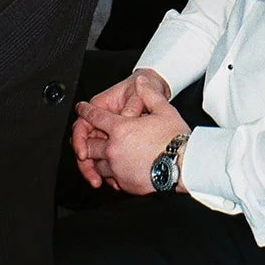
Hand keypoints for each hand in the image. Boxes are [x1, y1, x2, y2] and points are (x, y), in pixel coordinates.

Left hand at [70, 68, 171, 186]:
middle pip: (88, 145)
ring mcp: (118, 168)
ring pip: (96, 164)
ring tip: (102, 157)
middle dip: (85, 141)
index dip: (85, 111)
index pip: (95, 117)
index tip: (81, 109)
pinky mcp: (124, 183)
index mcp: (121, 129)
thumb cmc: (175, 140)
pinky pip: (110, 180)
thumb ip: (149, 93)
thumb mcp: (164, 110)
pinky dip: (109, 175)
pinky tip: (117, 172)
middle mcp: (114, 150)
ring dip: (97, 160)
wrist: (183, 166)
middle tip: (87, 138)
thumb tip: (142, 81)